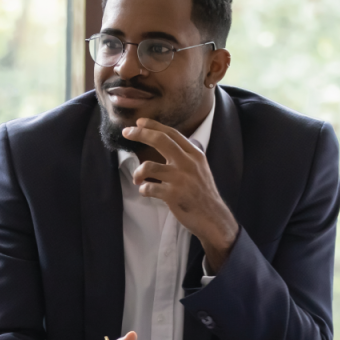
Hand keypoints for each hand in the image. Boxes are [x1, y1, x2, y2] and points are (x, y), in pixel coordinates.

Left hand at [122, 118, 238, 270]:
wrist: (213, 217)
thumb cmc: (203, 193)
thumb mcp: (201, 168)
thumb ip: (187, 155)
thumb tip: (170, 141)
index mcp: (194, 154)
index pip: (171, 133)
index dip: (153, 125)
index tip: (139, 122)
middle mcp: (188, 163)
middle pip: (160, 140)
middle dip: (140, 134)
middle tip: (126, 133)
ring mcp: (180, 178)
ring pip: (148, 166)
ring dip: (138, 172)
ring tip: (137, 179)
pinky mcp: (173, 195)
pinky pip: (148, 187)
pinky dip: (143, 189)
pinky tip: (145, 191)